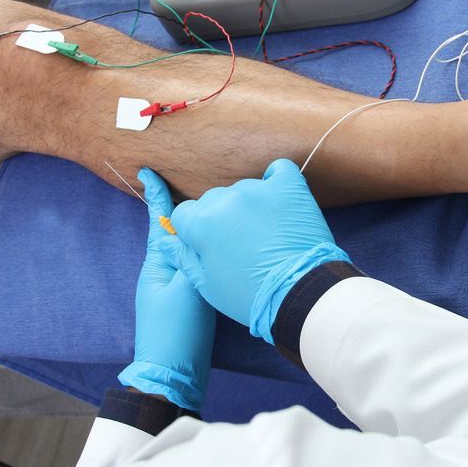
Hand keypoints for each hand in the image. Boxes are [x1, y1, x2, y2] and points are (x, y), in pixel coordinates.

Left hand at [117, 169, 214, 410]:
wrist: (172, 376)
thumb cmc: (176, 332)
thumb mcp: (186, 290)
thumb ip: (192, 258)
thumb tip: (195, 232)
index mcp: (158, 264)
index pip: (158, 221)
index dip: (155, 196)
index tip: (146, 170)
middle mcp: (163, 272)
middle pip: (173, 231)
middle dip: (179, 207)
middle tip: (187, 180)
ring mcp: (174, 288)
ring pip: (186, 248)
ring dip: (193, 229)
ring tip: (209, 209)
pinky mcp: (187, 303)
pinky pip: (196, 267)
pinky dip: (204, 252)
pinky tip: (217, 248)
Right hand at [162, 159, 349, 343]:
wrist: (300, 293)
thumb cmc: (251, 295)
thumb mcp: (207, 284)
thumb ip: (184, 257)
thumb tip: (167, 241)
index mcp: (201, 223)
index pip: (184, 214)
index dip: (194, 232)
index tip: (210, 246)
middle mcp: (226, 200)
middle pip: (212, 201)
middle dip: (219, 219)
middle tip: (240, 244)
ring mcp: (259, 190)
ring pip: (241, 190)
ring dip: (246, 206)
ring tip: (264, 233)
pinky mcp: (289, 187)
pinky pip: (278, 171)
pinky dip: (276, 181)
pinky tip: (278, 199)